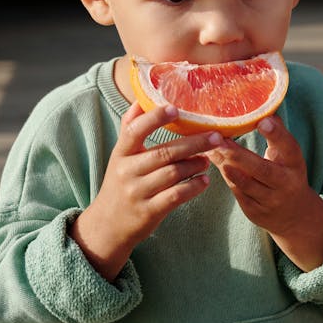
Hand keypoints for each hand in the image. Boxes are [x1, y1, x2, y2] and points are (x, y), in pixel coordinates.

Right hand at [69, 102, 220, 280]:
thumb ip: (129, 127)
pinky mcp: (149, 212)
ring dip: (195, 164)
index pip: (134, 130)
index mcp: (120, 153)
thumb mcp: (119, 156)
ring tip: (207, 160)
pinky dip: (193, 187)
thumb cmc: (119, 183)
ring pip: (173, 173)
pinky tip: (204, 181)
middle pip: (164, 152)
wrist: (107, 226)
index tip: (176, 108)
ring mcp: (137, 193)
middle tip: (215, 136)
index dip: (154, 118)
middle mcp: (127, 171)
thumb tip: (141, 97)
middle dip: (193, 143)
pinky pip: (176, 196)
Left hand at [207, 115, 322, 271]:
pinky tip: (214, 163)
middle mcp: (286, 183)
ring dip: (227, 166)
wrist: (294, 214)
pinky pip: (238, 193)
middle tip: (219, 139)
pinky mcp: (256, 212)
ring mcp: (271, 200)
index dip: (276, 134)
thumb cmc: (286, 172)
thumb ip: (276, 133)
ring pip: (246, 184)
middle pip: (262, 169)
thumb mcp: (287, 154)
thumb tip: (262, 105)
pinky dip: (225, 178)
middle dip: (239, 155)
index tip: (262, 121)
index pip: (288, 146)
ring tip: (211, 150)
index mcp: (294, 163)